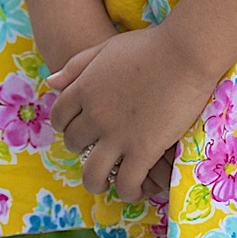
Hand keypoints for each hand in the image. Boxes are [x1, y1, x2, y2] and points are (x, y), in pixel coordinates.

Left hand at [48, 24, 215, 201]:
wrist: (186, 53)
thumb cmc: (151, 46)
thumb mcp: (107, 48)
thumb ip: (77, 65)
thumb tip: (51, 83)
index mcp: (85, 88)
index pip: (59, 116)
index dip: (66, 125)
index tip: (80, 128)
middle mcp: (95, 115)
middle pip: (74, 144)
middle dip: (82, 149)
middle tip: (97, 150)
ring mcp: (118, 135)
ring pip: (93, 174)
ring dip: (96, 181)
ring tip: (107, 181)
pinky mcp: (143, 150)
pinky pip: (126, 183)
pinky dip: (128, 191)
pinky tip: (136, 187)